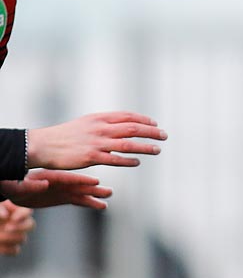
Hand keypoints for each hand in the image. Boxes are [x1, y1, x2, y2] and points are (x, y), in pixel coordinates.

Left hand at [0, 200, 33, 254]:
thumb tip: (5, 215)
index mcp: (10, 209)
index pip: (27, 211)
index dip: (23, 215)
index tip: (13, 219)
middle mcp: (14, 221)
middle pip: (30, 225)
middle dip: (20, 228)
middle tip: (7, 228)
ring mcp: (11, 234)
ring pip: (22, 239)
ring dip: (9, 238)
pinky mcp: (7, 246)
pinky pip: (14, 250)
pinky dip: (6, 248)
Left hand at [1, 169, 111, 209]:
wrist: (13, 189)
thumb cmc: (11, 185)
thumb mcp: (16, 185)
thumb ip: (30, 184)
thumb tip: (44, 184)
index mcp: (48, 176)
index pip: (67, 178)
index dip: (81, 179)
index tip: (95, 181)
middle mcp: (59, 182)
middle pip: (78, 184)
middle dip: (93, 187)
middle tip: (108, 191)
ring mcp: (62, 190)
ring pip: (81, 192)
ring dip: (95, 195)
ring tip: (108, 196)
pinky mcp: (63, 198)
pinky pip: (78, 200)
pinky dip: (89, 202)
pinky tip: (101, 205)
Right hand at [27, 110, 164, 168]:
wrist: (43, 145)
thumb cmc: (65, 136)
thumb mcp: (86, 123)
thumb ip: (104, 124)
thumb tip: (122, 125)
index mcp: (98, 118)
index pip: (127, 116)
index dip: (144, 120)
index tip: (155, 124)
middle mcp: (100, 128)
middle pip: (133, 128)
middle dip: (151, 131)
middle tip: (164, 135)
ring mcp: (96, 143)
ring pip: (128, 144)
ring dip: (146, 147)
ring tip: (158, 149)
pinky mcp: (91, 157)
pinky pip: (116, 159)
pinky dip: (129, 160)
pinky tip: (138, 162)